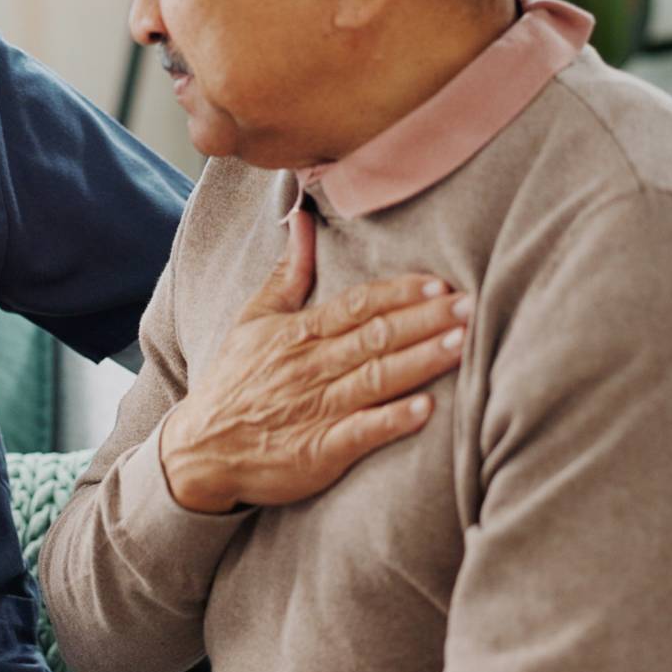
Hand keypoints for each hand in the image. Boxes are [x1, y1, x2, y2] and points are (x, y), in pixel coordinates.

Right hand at [160, 208, 469, 513]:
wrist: (201, 450)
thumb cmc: (235, 382)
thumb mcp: (253, 320)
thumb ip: (287, 273)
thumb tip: (301, 219)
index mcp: (298, 333)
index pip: (356, 305)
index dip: (398, 294)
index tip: (438, 283)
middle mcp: (310, 366)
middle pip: (375, 337)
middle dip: (425, 321)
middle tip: (471, 306)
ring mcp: (316, 410)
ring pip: (375, 379)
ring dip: (420, 361)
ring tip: (463, 345)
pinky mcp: (318, 452)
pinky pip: (360, 434)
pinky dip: (391, 421)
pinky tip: (425, 410)